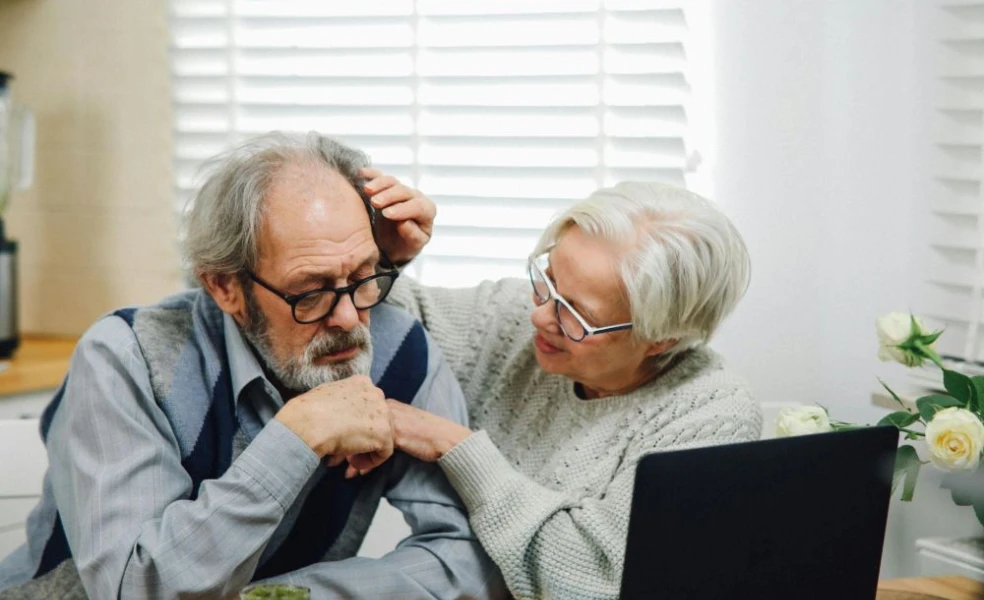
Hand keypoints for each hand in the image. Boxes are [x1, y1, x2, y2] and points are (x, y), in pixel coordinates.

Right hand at [275, 375, 393, 472]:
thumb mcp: (326, 395)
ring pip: (382, 435)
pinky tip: (354, 464)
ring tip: (349, 459)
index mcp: (361, 382)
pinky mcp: (384, 433)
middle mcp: (375, 393)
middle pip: (378, 420)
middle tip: (348, 449)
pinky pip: (384, 452)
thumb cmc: (307, 412)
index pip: (368, 405)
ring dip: (367, 449)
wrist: (308, 424)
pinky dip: (371, 461)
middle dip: (364, 436)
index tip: (346, 433)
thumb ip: (341, 400)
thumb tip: (339, 413)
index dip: (358, 422)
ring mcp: (383, 412)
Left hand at [342, 400, 471, 478]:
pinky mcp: (395, 433)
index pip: (353, 417)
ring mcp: (388, 419)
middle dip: (340, 447)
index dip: (343, 435)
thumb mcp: (398, 429)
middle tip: (332, 464)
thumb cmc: (425, 436)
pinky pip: (373, 449)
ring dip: (349, 456)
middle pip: (351, 425)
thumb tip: (360, 450)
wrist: (446, 439)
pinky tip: (361, 473)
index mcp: (382, 404)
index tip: (336, 452)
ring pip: (359, 437)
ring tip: (347, 473)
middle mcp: (383, 408)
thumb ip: (380, 433)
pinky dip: (365, 462)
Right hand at [361, 167, 435, 265]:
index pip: (418, 207)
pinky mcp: (385, 187)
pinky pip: (379, 176)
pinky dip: (370, 174)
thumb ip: (412, 235)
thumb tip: (404, 223)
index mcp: (426, 211)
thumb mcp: (412, 246)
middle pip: (404, 191)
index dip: (403, 209)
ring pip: (391, 182)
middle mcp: (415, 197)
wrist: (393, 245)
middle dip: (389, 196)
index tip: (387, 214)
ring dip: (379, 184)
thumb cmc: (405, 245)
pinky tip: (361, 174)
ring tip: (367, 190)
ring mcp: (400, 190)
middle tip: (375, 203)